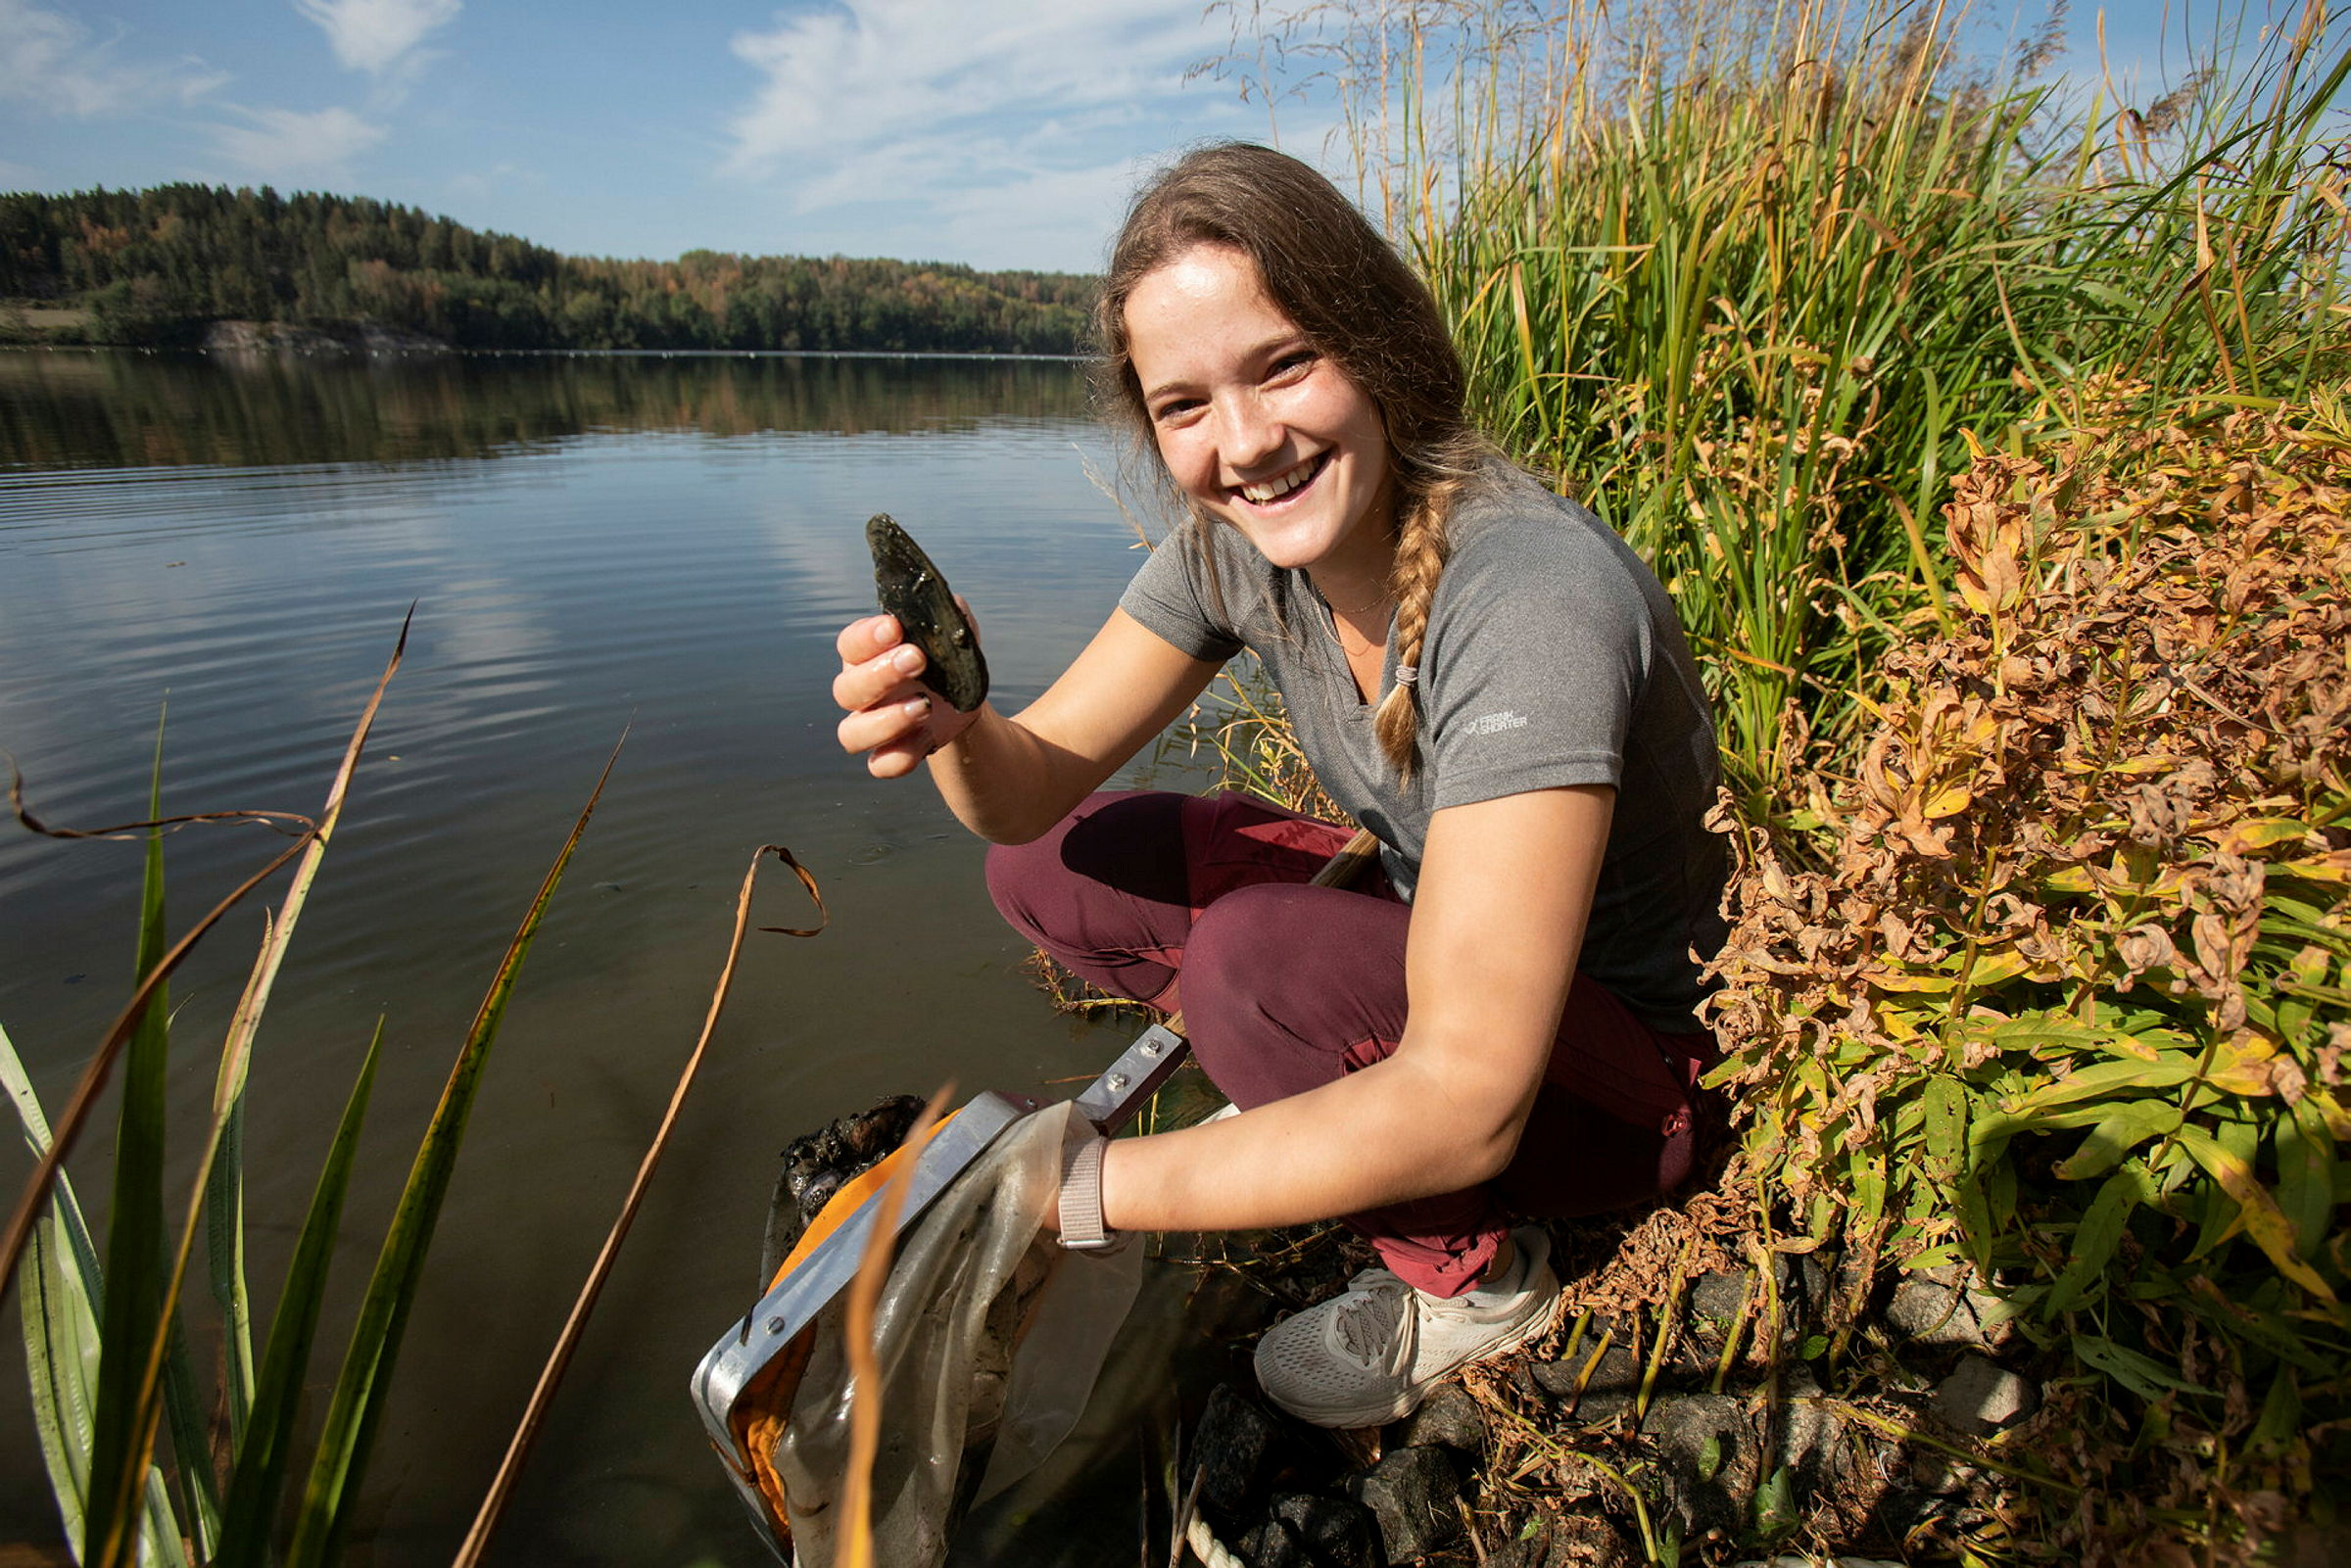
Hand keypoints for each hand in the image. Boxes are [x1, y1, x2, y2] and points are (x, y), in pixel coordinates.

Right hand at [831, 606, 984, 777]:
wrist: (963, 701)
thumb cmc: (946, 660)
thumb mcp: (953, 635)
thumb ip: (949, 618)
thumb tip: (953, 605)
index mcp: (866, 655)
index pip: (849, 644)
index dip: (867, 637)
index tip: (896, 627)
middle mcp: (860, 692)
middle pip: (845, 690)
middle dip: (880, 673)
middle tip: (918, 659)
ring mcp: (870, 726)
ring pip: (851, 734)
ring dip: (886, 721)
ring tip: (925, 706)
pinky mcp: (889, 754)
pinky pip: (880, 765)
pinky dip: (901, 756)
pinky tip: (928, 738)